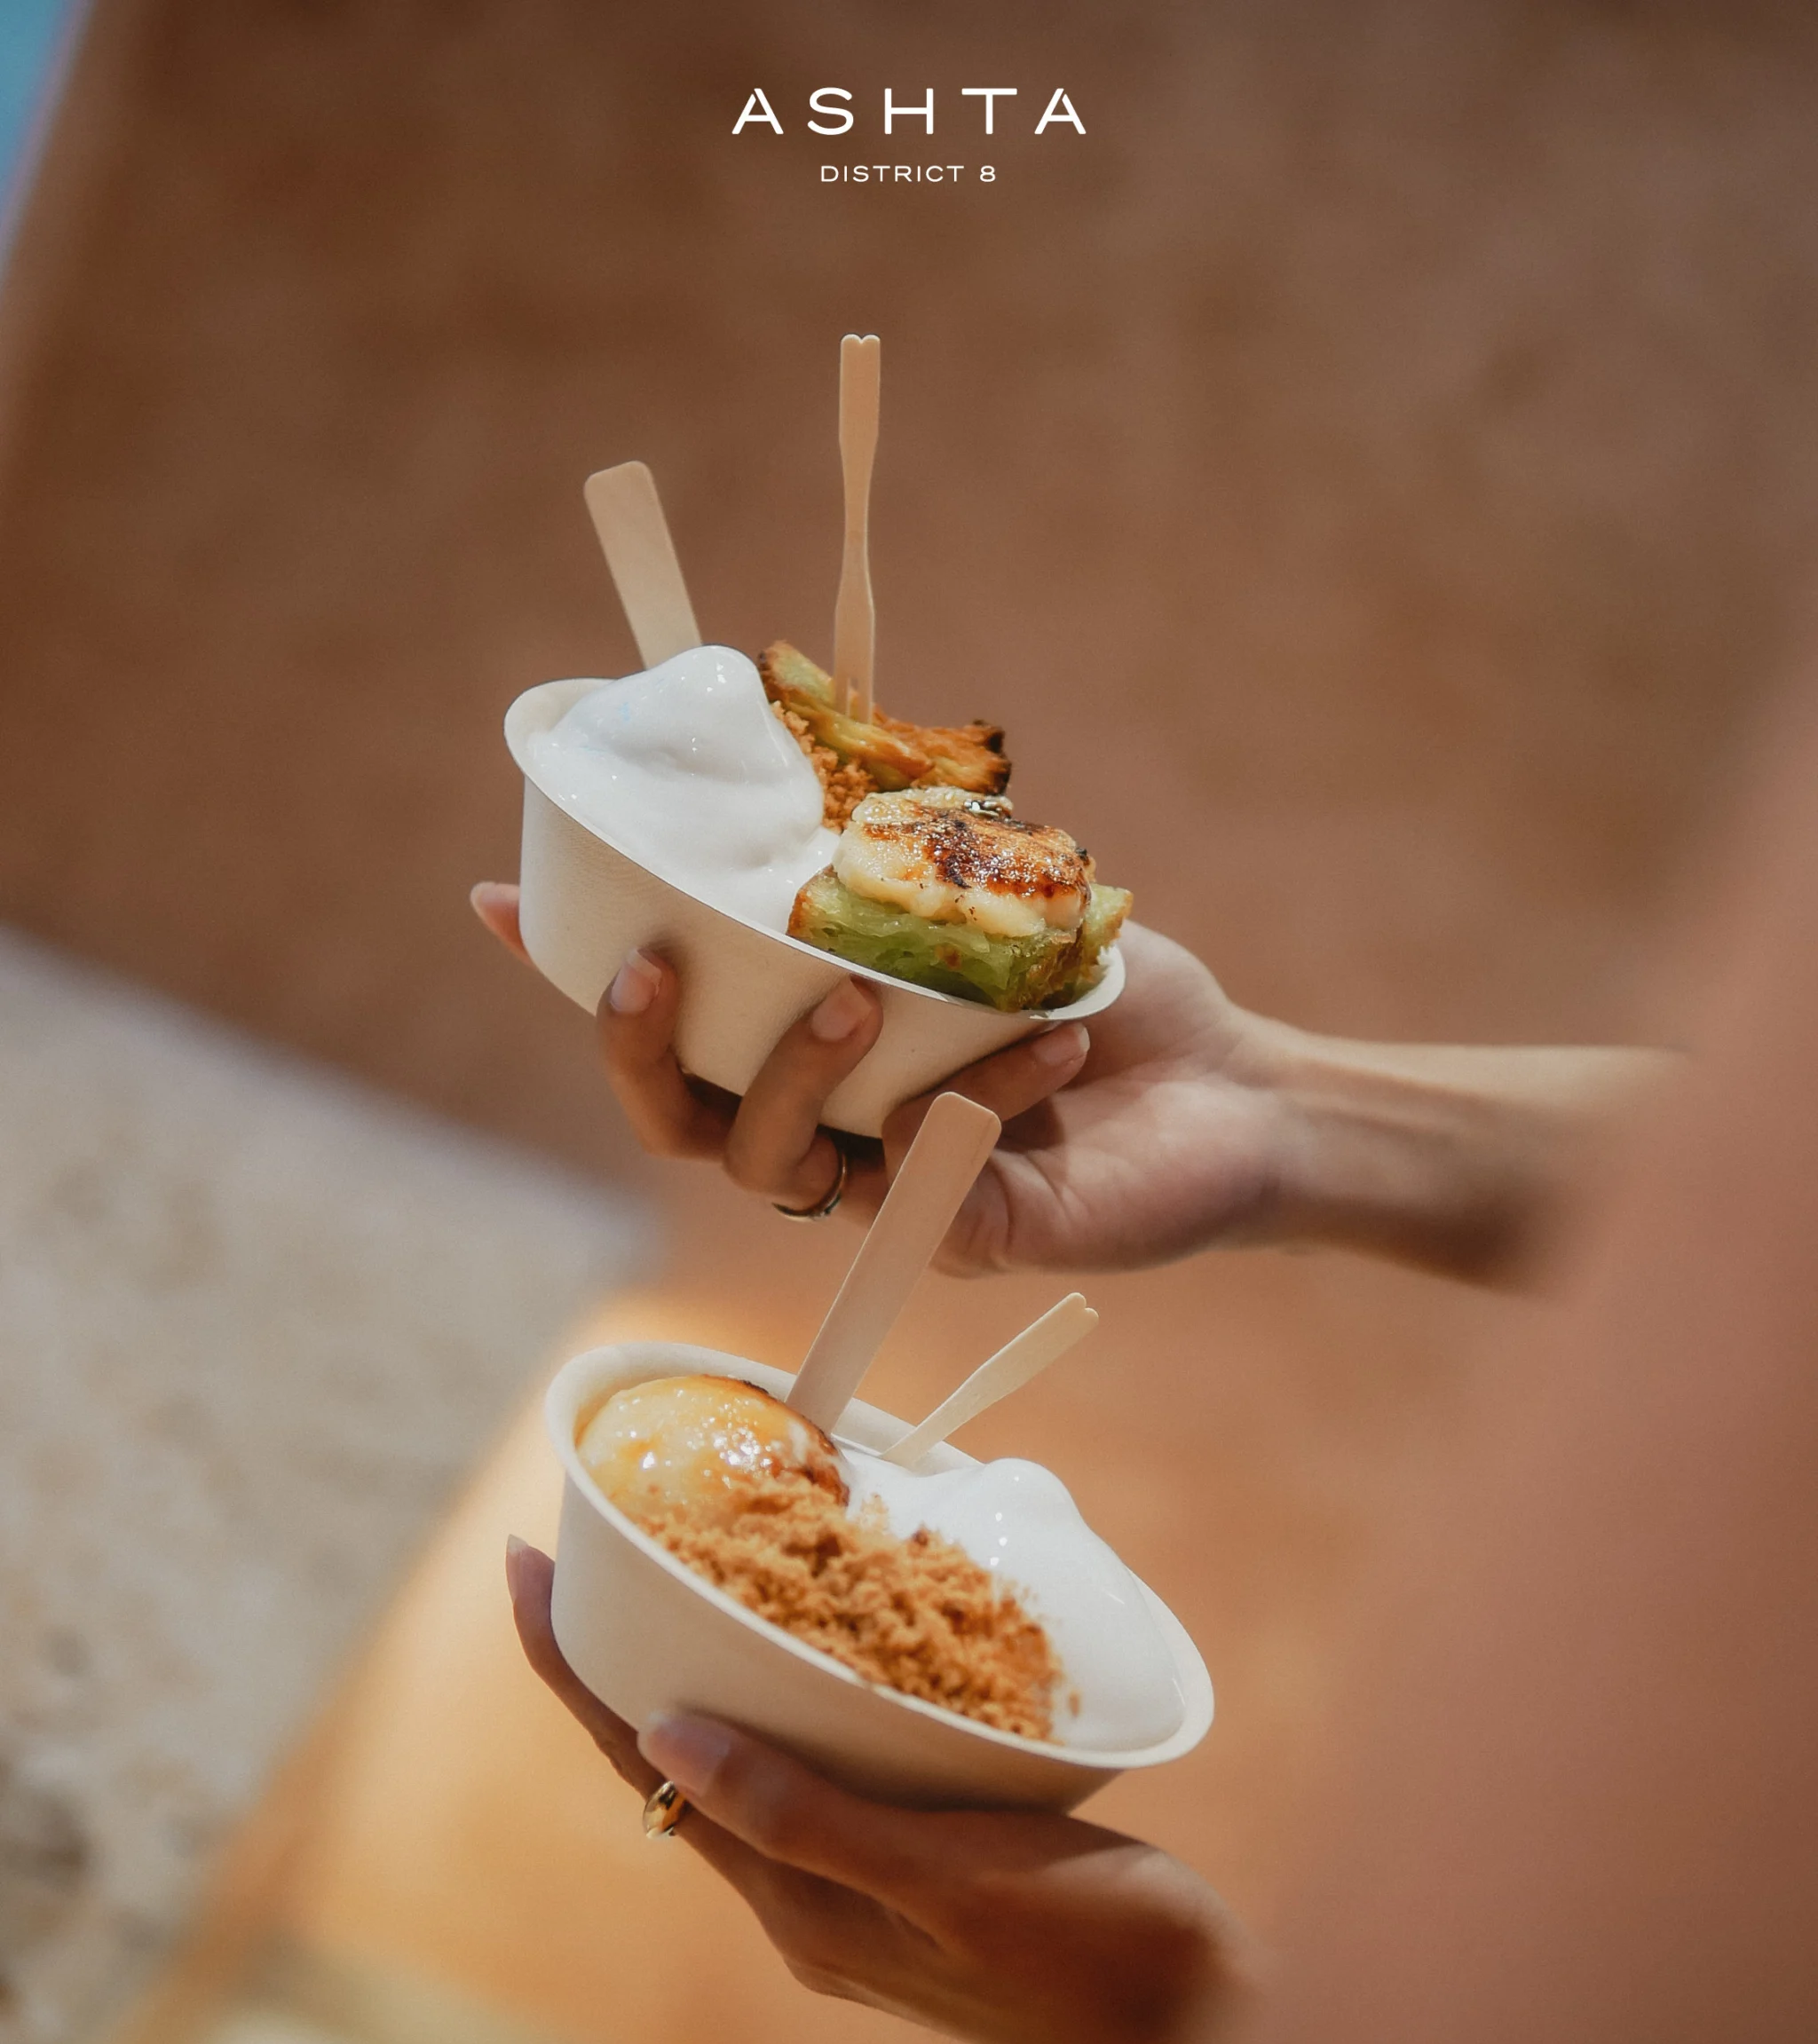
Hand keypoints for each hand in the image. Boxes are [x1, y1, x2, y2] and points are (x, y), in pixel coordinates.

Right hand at [471, 883, 1668, 1280]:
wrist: (1245, 1095)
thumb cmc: (1113, 995)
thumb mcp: (1000, 904)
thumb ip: (906, 863)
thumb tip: (822, 772)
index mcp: (815, 1053)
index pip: (669, 1024)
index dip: (575, 972)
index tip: (493, 896)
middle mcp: (830, 1131)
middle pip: (677, 1119)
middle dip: (636, 1046)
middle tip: (654, 964)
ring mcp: (887, 1193)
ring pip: (766, 1167)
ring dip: (792, 1076)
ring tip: (860, 999)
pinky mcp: (964, 1238)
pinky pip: (921, 1181)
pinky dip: (978, 1095)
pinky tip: (1051, 1033)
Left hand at [506, 1538, 1242, 2043]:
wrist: (1204, 2030)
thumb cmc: (1094, 1952)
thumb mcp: (948, 1878)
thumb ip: (806, 1815)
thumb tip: (664, 1735)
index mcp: (799, 1905)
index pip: (645, 1768)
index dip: (571, 1671)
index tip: (523, 1565)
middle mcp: (810, 1901)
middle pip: (675, 1762)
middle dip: (617, 1661)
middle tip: (587, 1550)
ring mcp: (863, 1891)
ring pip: (747, 1764)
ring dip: (700, 1675)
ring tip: (680, 1582)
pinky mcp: (923, 1872)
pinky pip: (821, 1774)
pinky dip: (792, 1702)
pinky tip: (821, 1657)